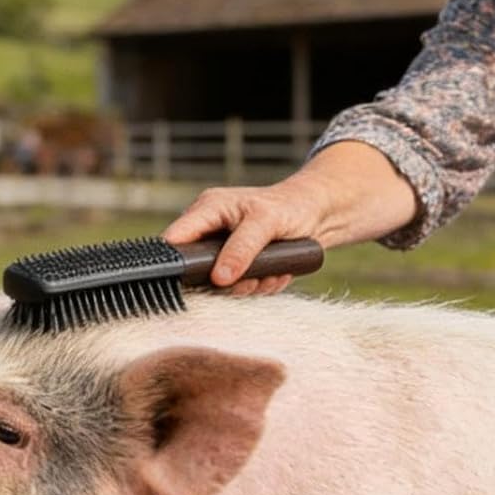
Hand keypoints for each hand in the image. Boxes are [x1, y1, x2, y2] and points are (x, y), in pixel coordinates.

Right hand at [162, 180, 326, 292]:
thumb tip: (218, 278)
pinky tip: (276, 274)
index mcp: (206, 209)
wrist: (319, 214)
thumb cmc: (290, 206)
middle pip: (197, 269)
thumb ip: (240, 250)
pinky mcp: (238, 265)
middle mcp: (209, 230)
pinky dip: (259, 285)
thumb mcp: (264, 224)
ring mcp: (223, 250)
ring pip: (221, 285)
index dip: (176, 261)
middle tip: (253, 278)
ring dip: (249, 285)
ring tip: (271, 272)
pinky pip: (240, 287)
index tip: (194, 280)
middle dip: (227, 280)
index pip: (174, 239)